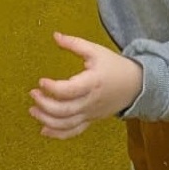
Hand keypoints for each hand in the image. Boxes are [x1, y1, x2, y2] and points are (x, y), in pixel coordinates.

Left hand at [29, 32, 144, 138]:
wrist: (136, 85)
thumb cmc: (114, 66)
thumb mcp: (96, 51)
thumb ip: (74, 44)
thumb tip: (55, 36)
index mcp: (92, 83)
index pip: (69, 90)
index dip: (52, 88)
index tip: (41, 81)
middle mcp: (91, 102)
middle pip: (64, 111)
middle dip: (45, 105)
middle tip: (33, 94)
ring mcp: (91, 113)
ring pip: (67, 124)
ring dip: (47, 120)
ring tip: (33, 110)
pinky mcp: (91, 120)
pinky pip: (74, 131)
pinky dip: (58, 134)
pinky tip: (44, 130)